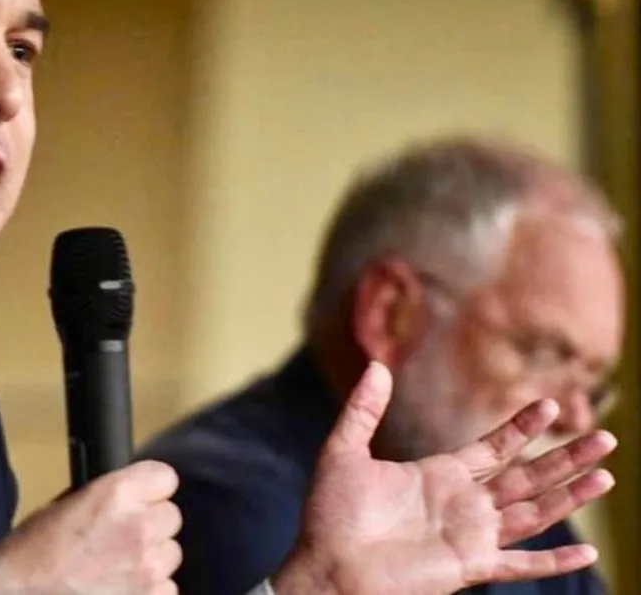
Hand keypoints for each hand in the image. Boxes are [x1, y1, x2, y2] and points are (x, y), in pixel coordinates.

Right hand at [0, 460, 181, 594]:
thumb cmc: (33, 555)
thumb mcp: (68, 504)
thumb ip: (109, 496)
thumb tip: (131, 496)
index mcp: (117, 494)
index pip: (165, 478)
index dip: (151, 490)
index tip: (142, 498)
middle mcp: (139, 527)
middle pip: (171, 517)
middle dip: (150, 526)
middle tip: (122, 538)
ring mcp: (148, 568)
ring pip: (170, 554)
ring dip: (151, 559)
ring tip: (118, 568)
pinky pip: (167, 588)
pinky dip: (150, 591)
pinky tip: (122, 590)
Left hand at [274, 362, 616, 594]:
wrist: (325, 566)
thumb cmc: (332, 515)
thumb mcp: (344, 451)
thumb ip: (363, 410)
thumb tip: (376, 364)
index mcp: (439, 474)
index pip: (494, 448)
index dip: (522, 428)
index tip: (549, 404)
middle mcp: (463, 503)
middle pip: (527, 475)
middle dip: (565, 457)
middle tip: (606, 437)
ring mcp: (470, 535)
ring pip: (534, 511)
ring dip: (570, 495)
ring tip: (606, 476)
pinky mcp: (469, 566)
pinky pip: (521, 564)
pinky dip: (552, 560)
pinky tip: (585, 551)